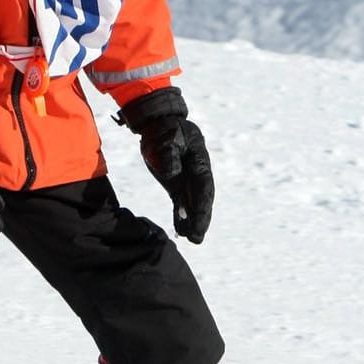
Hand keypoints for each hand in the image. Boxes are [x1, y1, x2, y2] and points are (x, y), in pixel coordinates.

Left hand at [119, 88, 212, 243]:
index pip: (203, 189)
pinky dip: (181, 216)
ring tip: (191, 239)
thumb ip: (170, 155)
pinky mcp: (176, 184)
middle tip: (197, 239)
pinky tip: (180, 230)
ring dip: (192, 221)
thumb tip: (172, 174)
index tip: (200, 223)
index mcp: (200, 163)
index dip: (202, 208)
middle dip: (201, 220)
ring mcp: (187, 180)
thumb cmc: (166, 129)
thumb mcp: (168, 139)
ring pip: (192, 204)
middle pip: (201, 201)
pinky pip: (180, 203)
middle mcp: (197, 175)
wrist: (160, 124)